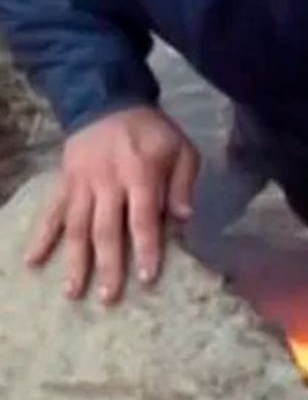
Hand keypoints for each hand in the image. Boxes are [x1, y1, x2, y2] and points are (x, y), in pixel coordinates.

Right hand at [25, 106, 199, 302]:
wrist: (108, 102)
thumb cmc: (152, 132)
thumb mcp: (181, 149)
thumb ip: (183, 184)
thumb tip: (183, 218)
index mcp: (139, 174)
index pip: (143, 218)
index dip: (145, 248)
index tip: (146, 277)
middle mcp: (107, 182)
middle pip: (106, 229)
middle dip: (107, 265)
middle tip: (108, 297)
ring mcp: (81, 184)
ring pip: (77, 227)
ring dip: (74, 261)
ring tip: (72, 292)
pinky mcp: (64, 183)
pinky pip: (51, 212)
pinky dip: (41, 237)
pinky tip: (32, 261)